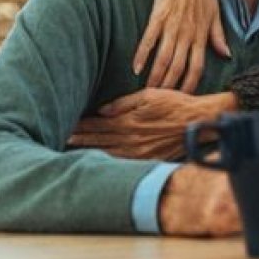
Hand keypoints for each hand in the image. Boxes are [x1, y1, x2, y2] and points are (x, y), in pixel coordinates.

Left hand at [68, 89, 237, 159]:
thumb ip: (124, 103)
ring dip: (88, 151)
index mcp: (130, 121)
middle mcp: (131, 139)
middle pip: (99, 140)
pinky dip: (107, 161)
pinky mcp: (147, 159)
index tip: (67, 124)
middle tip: (61, 138)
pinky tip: (97, 160)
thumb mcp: (150, 95)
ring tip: (71, 150)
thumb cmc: (176, 104)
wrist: (198, 121)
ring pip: (107, 153)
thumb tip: (102, 110)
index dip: (81, 125)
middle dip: (79, 139)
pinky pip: (121, 162)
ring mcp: (138, 152)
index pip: (98, 124)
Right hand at [131, 0, 230, 91]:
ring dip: (156, 76)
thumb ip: (218, 35)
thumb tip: (226, 55)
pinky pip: (149, 39)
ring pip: (164, 58)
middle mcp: (188, 33)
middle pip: (179, 67)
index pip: (198, 66)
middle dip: (170, 87)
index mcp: (202, 34)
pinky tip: (135, 69)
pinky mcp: (159, 15)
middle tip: (161, 102)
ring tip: (148, 92)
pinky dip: (142, 55)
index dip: (191, 84)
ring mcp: (173, 25)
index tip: (184, 98)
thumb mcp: (215, 12)